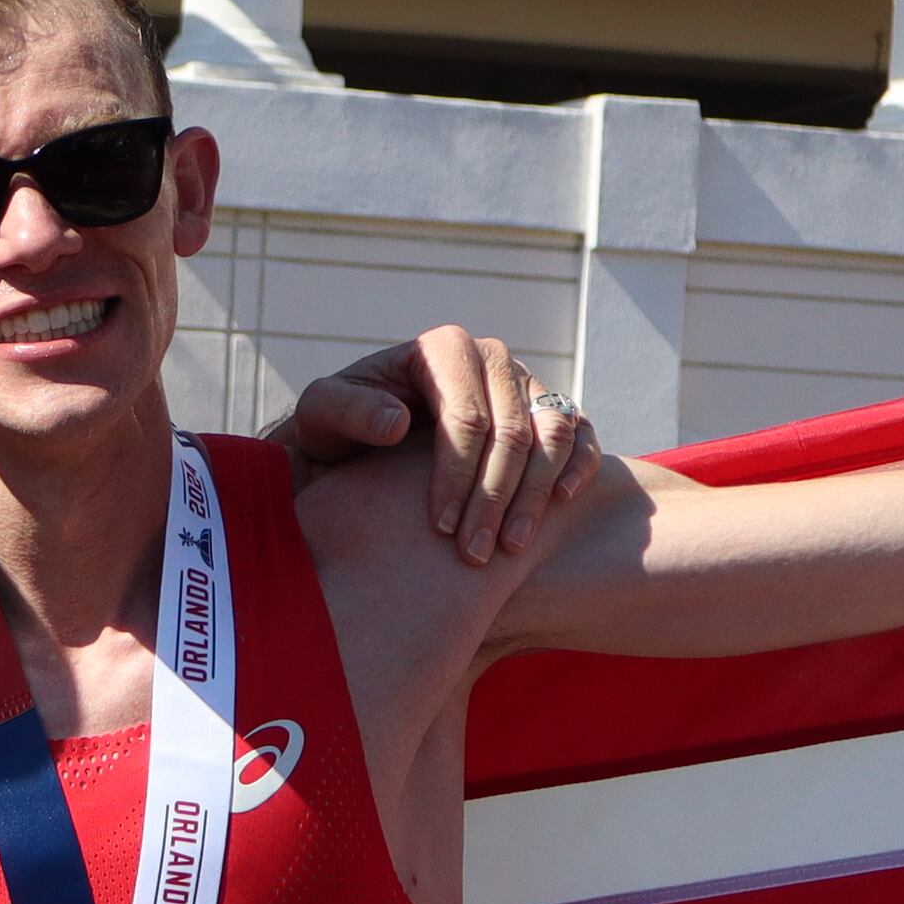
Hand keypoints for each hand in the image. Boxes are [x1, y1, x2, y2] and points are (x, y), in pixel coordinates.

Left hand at [277, 327, 600, 567]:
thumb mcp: (323, 413)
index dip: (456, 476)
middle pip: (511, 432)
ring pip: (552, 434)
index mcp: (444, 349)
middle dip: (493, 498)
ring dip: (535, 495)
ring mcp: (526, 382)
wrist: (364, 435)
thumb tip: (397, 422)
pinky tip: (559, 502)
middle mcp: (493, 358)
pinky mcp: (548, 408)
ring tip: (511, 547)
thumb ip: (348, 411)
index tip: (438, 528)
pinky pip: (579, 433)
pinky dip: (579, 466)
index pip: (464, 418)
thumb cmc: (340, 424)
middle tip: (475, 554)